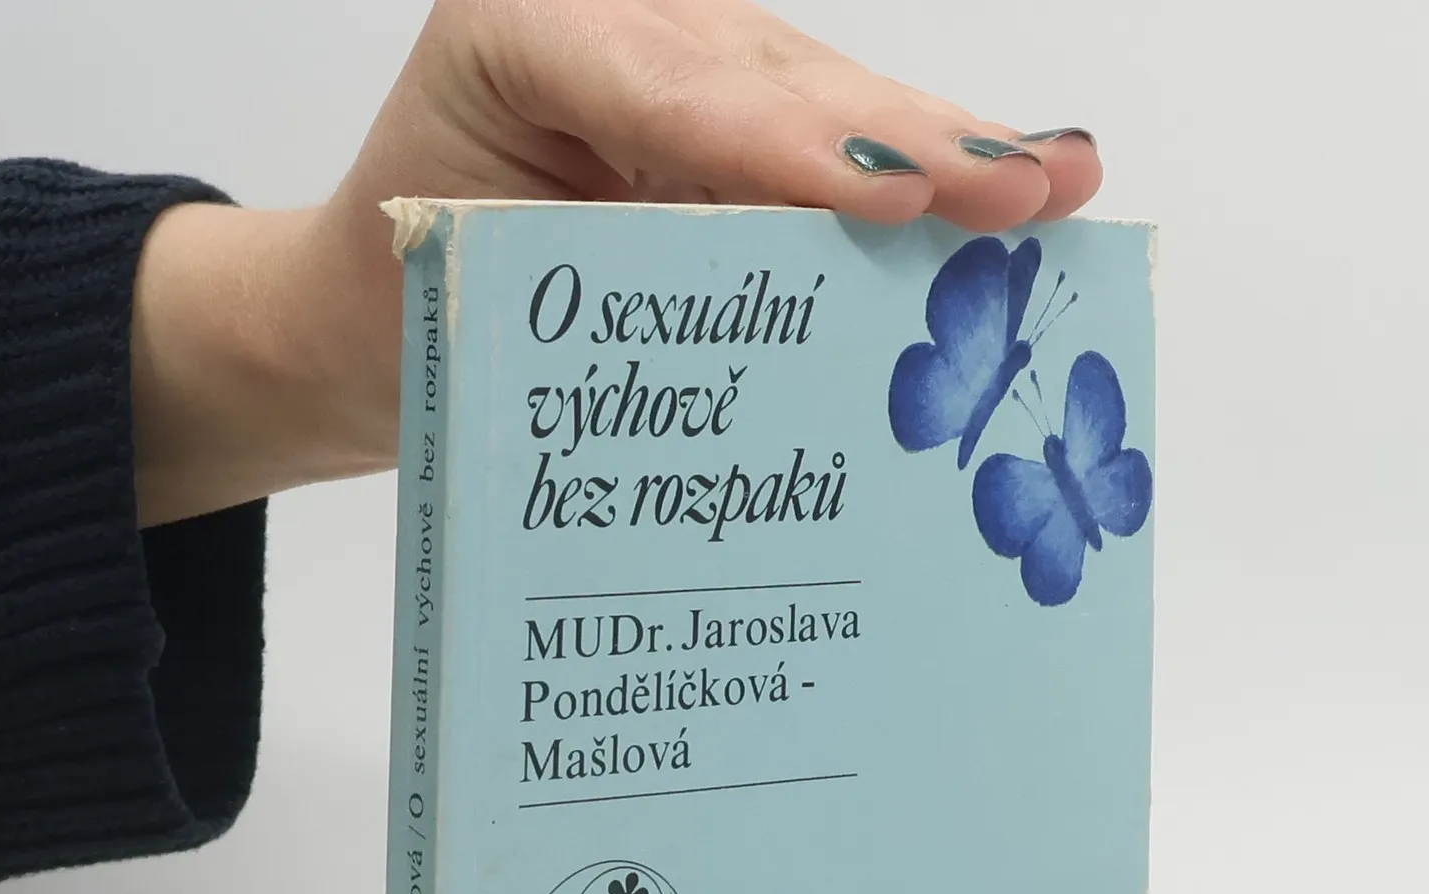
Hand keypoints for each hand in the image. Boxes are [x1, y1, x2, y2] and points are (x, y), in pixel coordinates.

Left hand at [131, 0, 1101, 526]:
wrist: (371, 304)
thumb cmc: (414, 301)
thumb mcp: (492, 298)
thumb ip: (621, 285)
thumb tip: (782, 327)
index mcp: (522, 33)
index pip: (675, 94)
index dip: (790, 148)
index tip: (882, 199)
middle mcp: (612, 20)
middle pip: (780, 81)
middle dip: (907, 144)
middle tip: (1018, 191)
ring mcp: (679, 53)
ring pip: (828, 96)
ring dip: (947, 151)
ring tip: (1056, 182)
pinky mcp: (723, 106)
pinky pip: (828, 130)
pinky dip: (922, 166)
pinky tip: (1020, 173)